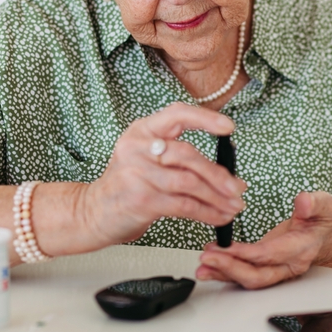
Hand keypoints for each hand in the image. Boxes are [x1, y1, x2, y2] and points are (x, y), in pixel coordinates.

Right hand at [78, 103, 246, 247]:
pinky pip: (184, 205)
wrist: (93, 212)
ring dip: (217, 197)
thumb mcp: (146, 159)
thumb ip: (180, 158)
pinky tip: (218, 217)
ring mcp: (138, 174)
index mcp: (141, 131)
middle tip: (238, 187)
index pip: (177, 114)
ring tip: (234, 206)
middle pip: (188, 155)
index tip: (229, 127)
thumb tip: (228, 172)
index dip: (205, 118)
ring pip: (189, 183)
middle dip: (218, 174)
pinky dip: (207, 213)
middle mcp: (138, 148)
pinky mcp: (142, 200)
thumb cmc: (127, 185)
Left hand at [195, 191, 331, 288]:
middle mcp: (288, 266)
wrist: (322, 236)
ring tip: (202, 266)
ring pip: (248, 279)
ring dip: (223, 273)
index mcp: (301, 250)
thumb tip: (303, 200)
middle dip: (230, 268)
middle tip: (208, 257)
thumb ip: (315, 203)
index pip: (272, 255)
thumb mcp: (324, 206)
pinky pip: (243, 275)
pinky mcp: (264, 269)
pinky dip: (224, 272)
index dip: (248, 254)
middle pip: (258, 276)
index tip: (228, 247)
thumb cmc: (320, 220)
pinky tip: (208, 266)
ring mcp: (276, 270)